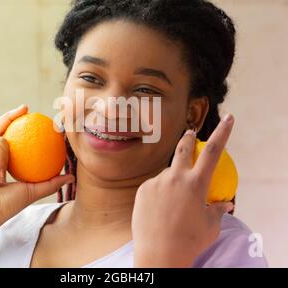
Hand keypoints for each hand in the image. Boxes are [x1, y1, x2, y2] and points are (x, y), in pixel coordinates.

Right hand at [0, 104, 73, 228]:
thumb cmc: (7, 206)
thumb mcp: (33, 190)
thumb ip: (51, 182)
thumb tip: (72, 177)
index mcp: (1, 163)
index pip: (12, 141)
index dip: (20, 128)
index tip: (35, 118)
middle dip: (10, 116)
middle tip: (25, 107)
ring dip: (9, 150)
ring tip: (17, 138)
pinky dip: (0, 159)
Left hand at [132, 113, 234, 267]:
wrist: (159, 254)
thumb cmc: (189, 241)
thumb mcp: (210, 226)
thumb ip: (217, 210)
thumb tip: (225, 204)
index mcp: (196, 183)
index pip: (213, 151)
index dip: (223, 132)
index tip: (229, 118)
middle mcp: (175, 177)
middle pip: (182, 149)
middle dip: (188, 138)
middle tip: (189, 134)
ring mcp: (157, 182)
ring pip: (168, 174)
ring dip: (173, 180)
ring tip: (172, 204)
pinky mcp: (143, 189)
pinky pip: (155, 185)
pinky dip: (160, 192)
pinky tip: (159, 209)